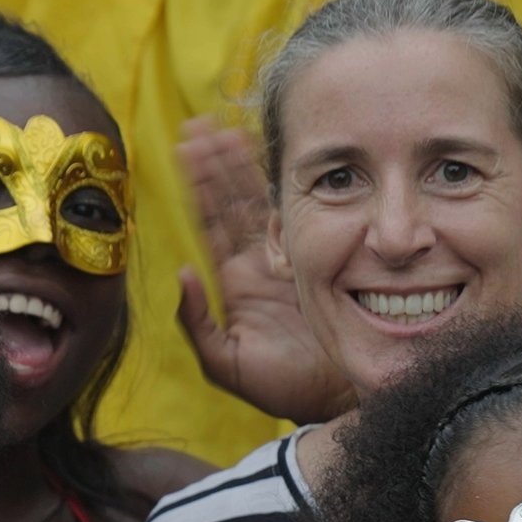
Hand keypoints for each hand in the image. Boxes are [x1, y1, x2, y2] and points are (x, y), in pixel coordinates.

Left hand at [174, 118, 353, 422]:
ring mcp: (291, 255)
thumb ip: (198, 325)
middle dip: (216, 163)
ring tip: (227, 130)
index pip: (211, 222)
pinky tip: (279, 154)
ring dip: (245, 165)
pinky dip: (287, 184)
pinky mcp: (321, 256)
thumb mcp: (228, 365)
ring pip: (264, 200)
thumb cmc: (284, 389)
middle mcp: (261, 262)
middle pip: (233, 201)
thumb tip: (183, 274)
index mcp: (236, 282)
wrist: (338, 396)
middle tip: (198, 125)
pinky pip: (301, 214)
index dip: (198, 186)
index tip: (184, 148)